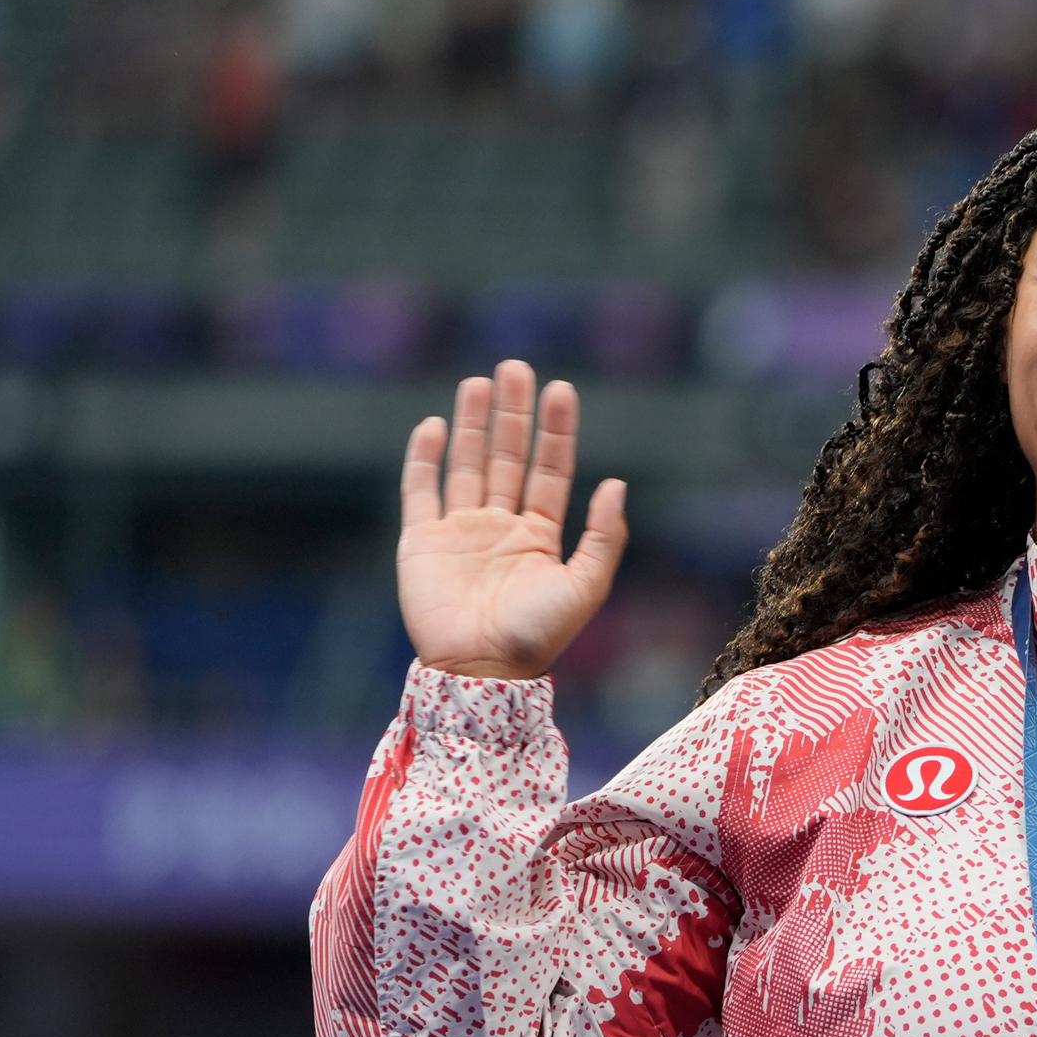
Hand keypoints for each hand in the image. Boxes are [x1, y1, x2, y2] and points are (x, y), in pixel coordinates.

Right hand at [397, 360, 627, 679]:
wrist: (481, 669)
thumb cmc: (538, 635)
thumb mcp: (585, 586)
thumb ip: (603, 536)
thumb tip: (616, 484)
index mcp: (539, 536)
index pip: (549, 470)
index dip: (556, 431)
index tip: (560, 390)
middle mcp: (500, 527)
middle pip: (507, 457)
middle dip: (513, 414)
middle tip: (516, 368)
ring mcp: (459, 532)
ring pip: (467, 464)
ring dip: (473, 424)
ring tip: (480, 382)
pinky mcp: (421, 542)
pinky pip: (420, 492)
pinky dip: (425, 459)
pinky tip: (435, 426)